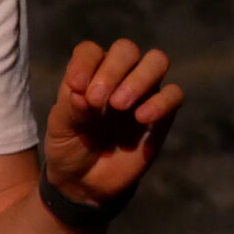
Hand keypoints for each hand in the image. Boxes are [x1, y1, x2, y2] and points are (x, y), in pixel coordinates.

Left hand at [44, 38, 183, 204]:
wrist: (85, 183)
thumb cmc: (69, 147)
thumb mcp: (60, 129)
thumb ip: (69, 109)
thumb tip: (82, 93)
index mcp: (88, 74)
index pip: (91, 51)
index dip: (85, 63)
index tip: (75, 87)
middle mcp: (118, 77)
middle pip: (126, 50)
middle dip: (113, 69)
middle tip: (98, 100)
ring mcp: (143, 93)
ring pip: (156, 61)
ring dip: (139, 78)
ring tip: (120, 105)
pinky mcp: (162, 115)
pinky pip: (174, 94)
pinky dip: (161, 101)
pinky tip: (141, 118)